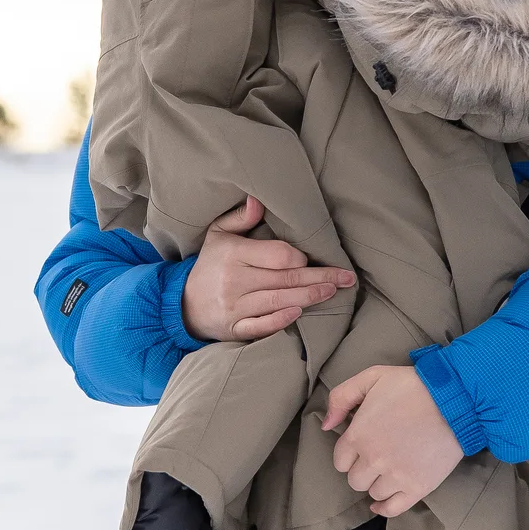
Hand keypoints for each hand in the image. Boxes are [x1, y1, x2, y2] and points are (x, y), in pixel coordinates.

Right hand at [182, 196, 356, 341]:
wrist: (183, 303)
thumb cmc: (210, 264)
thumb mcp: (217, 234)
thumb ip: (239, 217)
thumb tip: (259, 200)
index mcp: (233, 254)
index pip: (277, 255)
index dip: (298, 257)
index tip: (308, 258)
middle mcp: (234, 281)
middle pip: (285, 279)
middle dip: (319, 277)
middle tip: (345, 277)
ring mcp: (234, 307)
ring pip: (279, 301)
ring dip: (309, 297)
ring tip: (332, 291)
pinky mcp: (234, 329)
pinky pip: (261, 326)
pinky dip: (281, 321)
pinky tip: (299, 312)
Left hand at [322, 365, 463, 514]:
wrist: (455, 399)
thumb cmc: (413, 385)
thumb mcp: (372, 377)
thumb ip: (341, 397)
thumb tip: (325, 424)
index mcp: (358, 435)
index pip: (340, 460)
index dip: (349, 454)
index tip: (362, 446)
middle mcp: (373, 459)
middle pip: (355, 480)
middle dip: (362, 469)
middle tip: (376, 457)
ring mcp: (396, 476)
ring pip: (373, 493)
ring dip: (377, 483)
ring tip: (388, 469)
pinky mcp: (418, 487)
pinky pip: (393, 509)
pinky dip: (384, 507)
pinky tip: (382, 501)